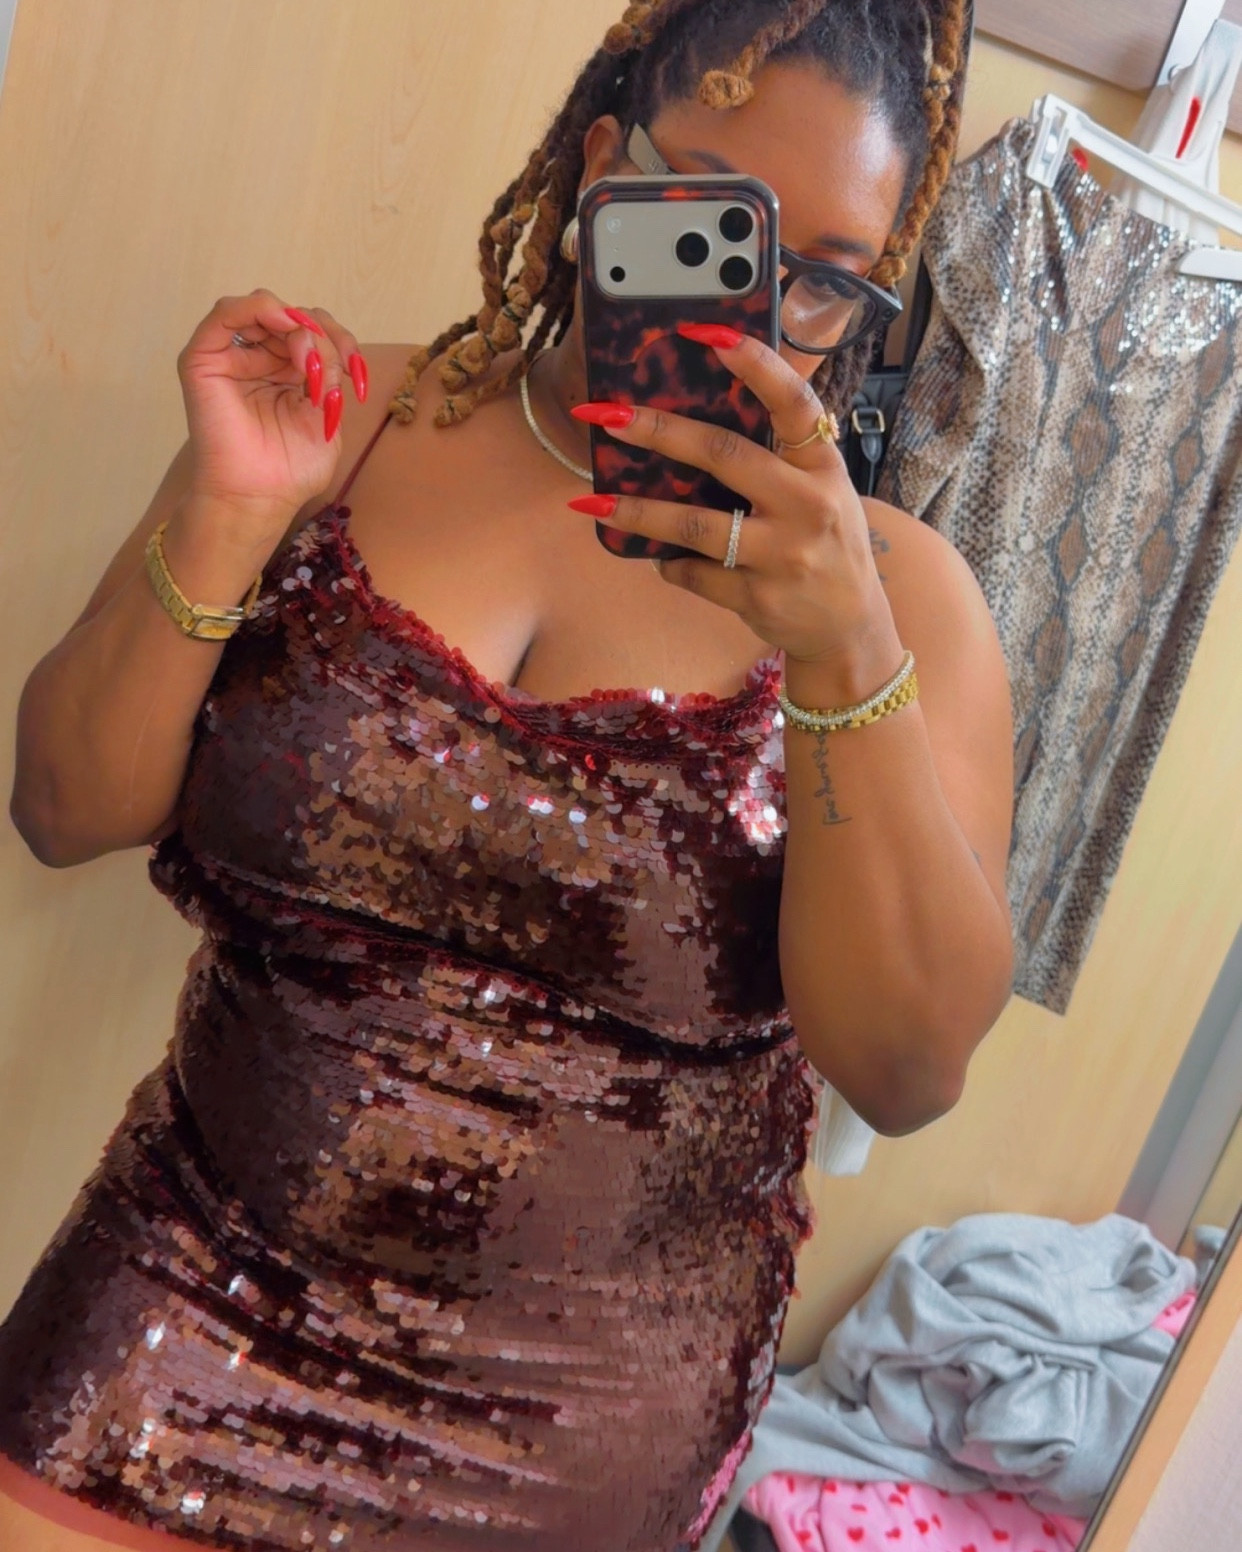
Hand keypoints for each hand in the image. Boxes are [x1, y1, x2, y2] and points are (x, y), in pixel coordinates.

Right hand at [176, 288, 368, 528]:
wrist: (258, 496)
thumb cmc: (290, 469)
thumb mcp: (325, 414)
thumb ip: (328, 374)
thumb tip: (319, 343)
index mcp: (288, 372)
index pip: (315, 332)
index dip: (341, 341)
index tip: (356, 373)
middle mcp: (259, 358)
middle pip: (295, 317)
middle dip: (322, 334)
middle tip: (328, 369)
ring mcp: (230, 356)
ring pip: (266, 309)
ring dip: (296, 324)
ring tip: (307, 358)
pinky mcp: (204, 358)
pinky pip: (227, 311)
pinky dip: (260, 309)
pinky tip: (284, 326)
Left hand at [567, 325, 894, 667]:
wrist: (850, 625)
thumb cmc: (825, 540)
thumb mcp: (821, 487)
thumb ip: (777, 453)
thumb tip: (695, 414)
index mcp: (822, 465)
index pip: (793, 402)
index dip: (753, 363)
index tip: (704, 331)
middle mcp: (807, 504)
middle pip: (723, 455)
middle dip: (656, 431)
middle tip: (604, 414)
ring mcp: (783, 554)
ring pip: (693, 525)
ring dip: (636, 512)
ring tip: (590, 503)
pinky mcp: (758, 597)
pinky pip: (694, 574)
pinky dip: (670, 564)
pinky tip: (657, 557)